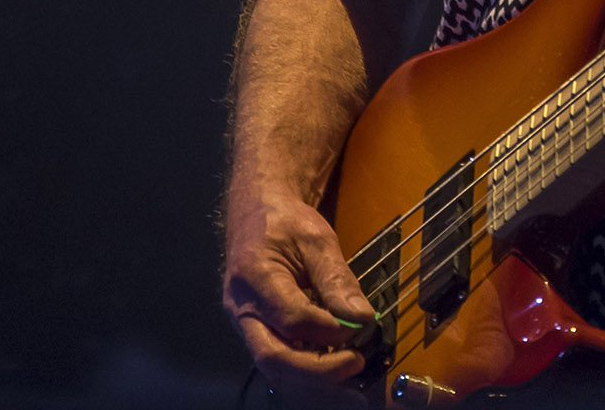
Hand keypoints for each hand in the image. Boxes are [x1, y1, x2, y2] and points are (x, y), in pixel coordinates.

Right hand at [220, 180, 375, 404]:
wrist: (256, 212)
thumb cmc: (283, 221)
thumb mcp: (315, 238)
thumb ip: (336, 278)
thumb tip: (361, 317)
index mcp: (254, 276)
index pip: (291, 317)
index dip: (328, 328)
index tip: (360, 325)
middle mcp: (243, 307)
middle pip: (273, 357)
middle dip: (316, 371)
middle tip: (355, 364)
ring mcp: (246, 324)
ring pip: (274, 369)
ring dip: (314, 385)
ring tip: (351, 393)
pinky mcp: (257, 333)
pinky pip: (278, 363)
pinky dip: (307, 378)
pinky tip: (334, 382)